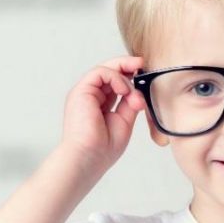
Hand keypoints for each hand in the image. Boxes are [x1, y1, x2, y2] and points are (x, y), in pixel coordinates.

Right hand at [59, 56, 146, 174]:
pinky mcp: (81, 91)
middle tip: (142, 63)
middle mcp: (89, 96)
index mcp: (98, 104)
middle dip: (126, 65)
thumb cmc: (102, 149)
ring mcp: (84, 93)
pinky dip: (115, 77)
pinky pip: (100, 72)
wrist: (88, 158)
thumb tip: (138, 90)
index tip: (143, 71)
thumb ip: (129, 104)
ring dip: (123, 76)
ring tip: (131, 93)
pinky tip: (123, 90)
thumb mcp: (124, 121)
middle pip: (108, 71)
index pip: (114, 82)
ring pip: (104, 69)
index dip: (128, 74)